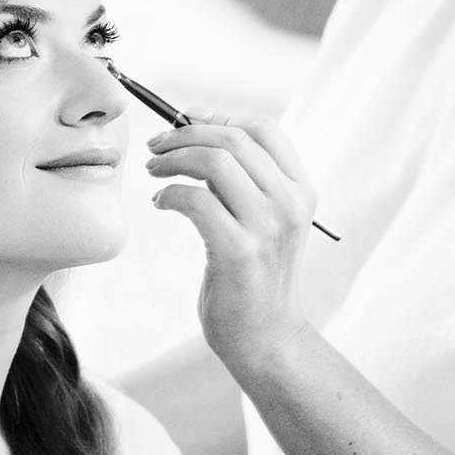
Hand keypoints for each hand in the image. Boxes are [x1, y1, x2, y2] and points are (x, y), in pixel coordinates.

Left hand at [146, 111, 317, 384]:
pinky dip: (170, 193)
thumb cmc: (255, 279)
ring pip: (214, 162)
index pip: (264, 129)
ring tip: (153, 171)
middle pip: (233, 139)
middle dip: (185, 134)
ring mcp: (267, 226)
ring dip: (173, 159)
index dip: (219, 116)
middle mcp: (290, 202)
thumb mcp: (266, 222)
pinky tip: (161, 203)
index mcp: (301, 190)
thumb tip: (199, 137)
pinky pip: (195, 200)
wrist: (266, 337)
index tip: (184, 120)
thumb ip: (247, 183)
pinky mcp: (239, 251)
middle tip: (155, 147)